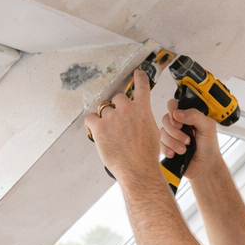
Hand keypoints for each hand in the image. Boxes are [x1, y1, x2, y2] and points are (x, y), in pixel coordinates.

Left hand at [84, 69, 161, 186]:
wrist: (138, 170)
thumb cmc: (146, 157)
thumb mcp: (153, 133)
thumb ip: (144, 120)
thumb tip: (138, 119)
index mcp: (143, 109)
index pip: (141, 86)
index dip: (139, 77)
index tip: (137, 73)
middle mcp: (127, 109)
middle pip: (118, 98)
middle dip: (117, 109)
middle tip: (119, 124)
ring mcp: (112, 117)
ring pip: (104, 109)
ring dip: (106, 118)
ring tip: (110, 134)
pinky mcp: (99, 127)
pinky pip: (90, 118)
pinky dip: (91, 124)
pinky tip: (95, 131)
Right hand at [160, 99, 223, 178]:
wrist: (205, 167)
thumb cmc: (209, 148)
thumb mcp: (208, 127)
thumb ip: (195, 115)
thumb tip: (177, 113)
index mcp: (188, 116)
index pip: (173, 105)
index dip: (172, 112)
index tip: (179, 123)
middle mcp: (178, 125)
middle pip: (165, 120)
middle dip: (175, 132)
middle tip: (187, 140)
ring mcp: (172, 136)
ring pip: (162, 133)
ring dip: (174, 143)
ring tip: (184, 149)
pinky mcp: (168, 147)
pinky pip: (160, 145)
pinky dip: (168, 150)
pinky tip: (176, 154)